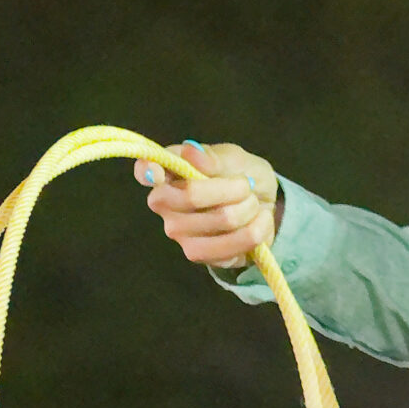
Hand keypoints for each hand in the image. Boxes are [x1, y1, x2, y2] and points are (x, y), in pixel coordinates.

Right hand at [138, 141, 278, 267]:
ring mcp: (179, 234)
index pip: (145, 171)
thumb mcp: (235, 159)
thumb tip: (190, 151)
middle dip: (234, 187)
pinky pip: (236, 245)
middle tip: (247, 185)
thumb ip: (214, 157)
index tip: (156, 171)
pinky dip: (257, 230)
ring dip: (250, 209)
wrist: (264, 208)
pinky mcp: (199, 256)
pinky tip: (256, 223)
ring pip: (223, 220)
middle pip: (192, 195)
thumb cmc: (241, 177)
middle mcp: (165, 205)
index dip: (147, 170)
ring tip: (253, 204)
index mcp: (169, 174)